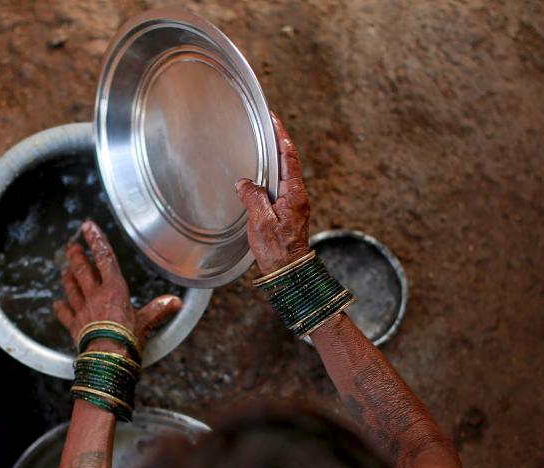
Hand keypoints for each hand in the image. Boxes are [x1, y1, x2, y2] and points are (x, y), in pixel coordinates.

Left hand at [53, 220, 182, 351]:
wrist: (107, 359)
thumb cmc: (128, 339)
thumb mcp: (147, 322)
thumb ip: (159, 309)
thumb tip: (176, 302)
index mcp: (114, 290)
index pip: (104, 259)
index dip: (96, 241)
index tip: (88, 227)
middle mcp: (95, 296)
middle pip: (83, 271)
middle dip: (76, 256)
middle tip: (71, 246)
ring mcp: (82, 311)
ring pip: (72, 288)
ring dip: (68, 278)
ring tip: (64, 269)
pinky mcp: (74, 327)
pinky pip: (65, 314)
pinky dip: (61, 308)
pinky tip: (57, 304)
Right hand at [235, 114, 310, 274]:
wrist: (289, 272)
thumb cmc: (277, 251)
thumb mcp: (261, 222)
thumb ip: (254, 198)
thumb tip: (245, 183)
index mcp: (294, 194)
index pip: (288, 157)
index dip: (281, 136)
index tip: (274, 119)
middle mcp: (298, 196)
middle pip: (288, 162)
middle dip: (278, 142)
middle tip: (267, 126)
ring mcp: (295, 205)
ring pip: (284, 175)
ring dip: (274, 158)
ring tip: (262, 145)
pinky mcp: (289, 213)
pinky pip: (280, 187)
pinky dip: (271, 175)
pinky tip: (261, 176)